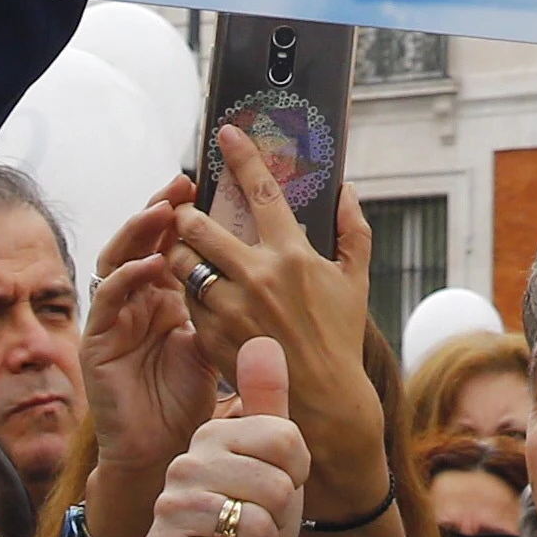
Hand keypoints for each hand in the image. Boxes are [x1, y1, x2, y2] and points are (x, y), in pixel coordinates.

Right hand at [78, 179, 218, 513]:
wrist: (167, 453)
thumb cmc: (195, 398)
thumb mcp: (220, 339)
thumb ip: (232, 301)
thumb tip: (275, 258)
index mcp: (167, 293)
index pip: (173, 240)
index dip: (187, 211)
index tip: (210, 184)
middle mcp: (138, 298)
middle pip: (144, 241)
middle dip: (162, 209)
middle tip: (184, 185)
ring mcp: (115, 317)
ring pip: (119, 259)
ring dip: (139, 232)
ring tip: (163, 211)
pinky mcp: (97, 341)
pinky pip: (106, 301)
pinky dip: (124, 279)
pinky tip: (145, 266)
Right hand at [148, 337, 309, 536]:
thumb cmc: (250, 522)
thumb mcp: (274, 462)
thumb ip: (269, 405)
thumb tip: (263, 339)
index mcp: (213, 434)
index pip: (288, 441)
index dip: (295, 475)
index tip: (273, 485)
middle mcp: (185, 463)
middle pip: (278, 486)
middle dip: (278, 517)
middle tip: (253, 524)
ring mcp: (169, 507)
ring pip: (256, 525)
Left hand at [170, 126, 387, 517]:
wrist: (321, 403)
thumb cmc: (339, 339)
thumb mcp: (355, 283)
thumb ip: (354, 232)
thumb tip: (348, 191)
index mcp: (292, 255)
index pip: (260, 191)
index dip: (241, 156)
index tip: (225, 132)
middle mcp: (257, 276)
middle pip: (199, 226)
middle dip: (186, 215)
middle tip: (187, 213)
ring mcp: (230, 308)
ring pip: (183, 263)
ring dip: (182, 254)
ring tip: (189, 256)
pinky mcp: (210, 335)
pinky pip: (186, 301)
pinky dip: (189, 293)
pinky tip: (201, 297)